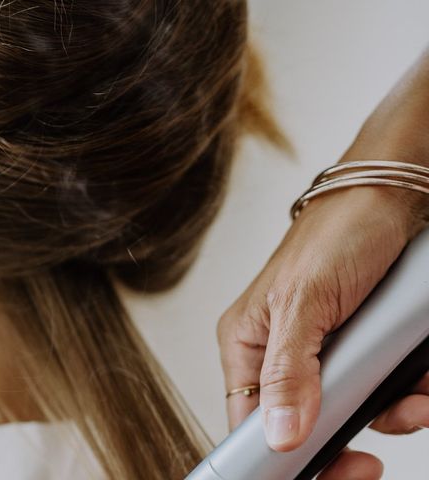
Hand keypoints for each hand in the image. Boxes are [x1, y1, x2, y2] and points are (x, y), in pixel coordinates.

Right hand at [217, 48, 428, 478]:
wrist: (392, 196)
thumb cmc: (338, 231)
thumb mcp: (306, 301)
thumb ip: (289, 370)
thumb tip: (279, 435)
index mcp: (247, 343)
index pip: (247, 422)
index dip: (279, 458)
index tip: (325, 472)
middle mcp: (278, 353)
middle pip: (299, 426)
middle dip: (343, 440)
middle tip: (367, 460)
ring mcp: (320, 352)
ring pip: (347, 412)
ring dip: (386, 413)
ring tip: (411, 396)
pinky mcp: (356, 348)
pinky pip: (377, 391)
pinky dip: (404, 394)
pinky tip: (417, 382)